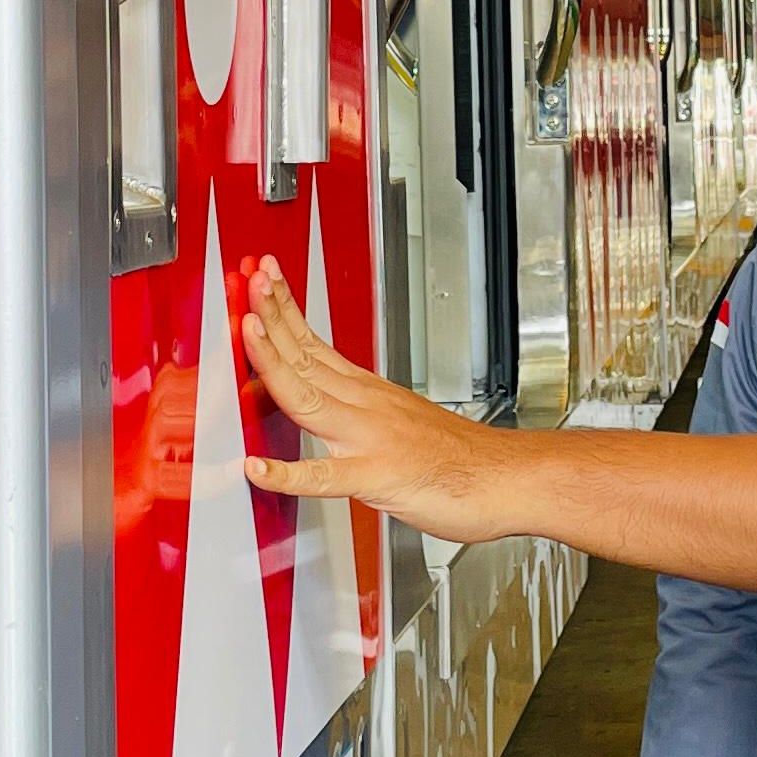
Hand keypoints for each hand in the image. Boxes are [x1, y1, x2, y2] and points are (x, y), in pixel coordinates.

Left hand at [240, 256, 528, 542]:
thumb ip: (360, 411)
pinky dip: (289, 475)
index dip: (284, 309)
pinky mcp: (379, 477)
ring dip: (274, 361)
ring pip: (311, 396)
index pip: (316, 342)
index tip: (262, 278)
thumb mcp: (403, 420)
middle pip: (307, 355)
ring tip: (246, 330)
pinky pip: (326, 476)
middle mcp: (367, 405)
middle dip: (271, 314)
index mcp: (369, 392)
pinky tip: (259, 472)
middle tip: (247, 278)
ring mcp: (370, 439)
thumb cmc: (461, 459)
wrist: (509, 478)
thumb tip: (327, 401)